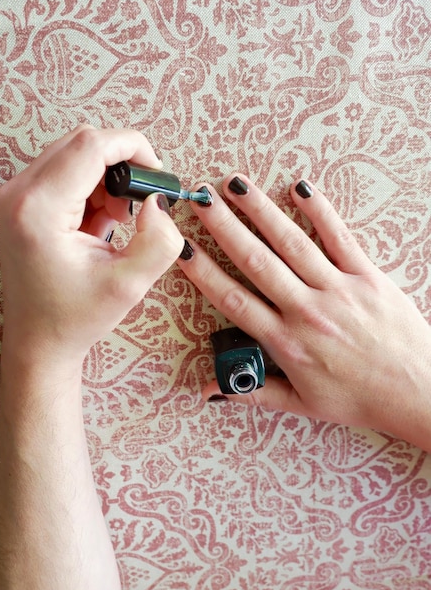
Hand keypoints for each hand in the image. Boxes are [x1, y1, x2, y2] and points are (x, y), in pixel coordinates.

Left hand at [0, 126, 183, 363]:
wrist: (38, 341)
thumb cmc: (74, 317)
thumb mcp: (129, 285)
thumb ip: (159, 240)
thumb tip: (158, 202)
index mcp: (38, 209)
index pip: (90, 146)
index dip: (133, 147)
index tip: (156, 174)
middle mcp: (18, 194)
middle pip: (82, 143)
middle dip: (121, 166)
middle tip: (137, 205)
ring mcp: (15, 196)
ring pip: (74, 155)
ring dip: (106, 179)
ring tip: (115, 221)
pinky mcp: (21, 202)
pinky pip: (65, 172)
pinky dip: (92, 189)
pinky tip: (98, 223)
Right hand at [177, 176, 430, 449]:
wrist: (418, 393)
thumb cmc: (360, 399)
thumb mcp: (302, 404)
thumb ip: (254, 392)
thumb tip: (211, 391)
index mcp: (287, 343)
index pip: (234, 300)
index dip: (204, 272)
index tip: (183, 249)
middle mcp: (308, 311)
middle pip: (256, 261)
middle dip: (224, 227)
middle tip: (201, 200)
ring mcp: (339, 290)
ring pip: (292, 242)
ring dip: (260, 211)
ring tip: (236, 186)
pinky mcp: (368, 276)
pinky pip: (339, 237)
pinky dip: (319, 211)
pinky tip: (299, 189)